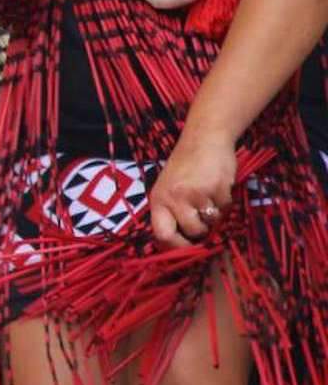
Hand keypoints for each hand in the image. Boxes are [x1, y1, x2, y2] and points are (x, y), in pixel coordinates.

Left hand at [149, 128, 236, 247]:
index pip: (162, 235)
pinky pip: (225, 207)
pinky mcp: (216, 188)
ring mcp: (196, 193)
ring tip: (209, 194)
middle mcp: (174, 197)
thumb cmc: (186, 166)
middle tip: (204, 213)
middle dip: (203, 228)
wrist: (204, 138)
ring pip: (212, 221)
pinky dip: (225, 201)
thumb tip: (183, 243)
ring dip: (215, 212)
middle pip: (193, 231)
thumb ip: (172, 211)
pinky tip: (218, 185)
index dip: (177, 246)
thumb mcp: (169, 188)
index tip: (189, 246)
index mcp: (158, 199)